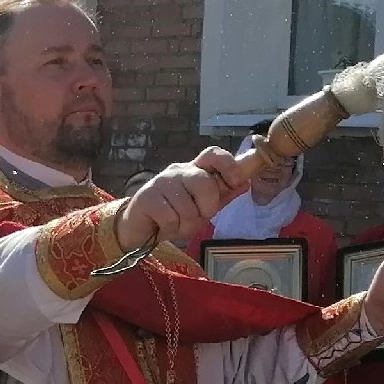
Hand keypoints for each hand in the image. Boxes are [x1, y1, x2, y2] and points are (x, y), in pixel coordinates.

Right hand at [115, 148, 244, 250]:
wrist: (138, 230)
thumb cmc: (173, 216)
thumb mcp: (201, 207)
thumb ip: (221, 195)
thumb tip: (245, 182)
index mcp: (194, 170)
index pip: (213, 153)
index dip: (228, 164)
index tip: (235, 182)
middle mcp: (178, 171)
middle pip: (203, 182)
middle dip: (206, 207)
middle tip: (195, 217)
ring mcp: (161, 182)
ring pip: (188, 207)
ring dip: (186, 225)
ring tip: (176, 224)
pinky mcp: (147, 197)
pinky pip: (171, 218)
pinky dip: (171, 229)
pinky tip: (162, 226)